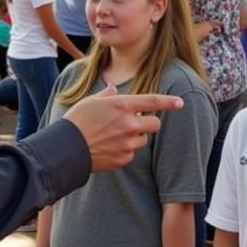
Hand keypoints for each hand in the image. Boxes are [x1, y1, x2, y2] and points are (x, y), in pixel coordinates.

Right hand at [64, 86, 183, 171]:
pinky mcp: (124, 158)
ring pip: (144, 140)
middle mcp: (129, 123)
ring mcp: (128, 142)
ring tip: (114, 137)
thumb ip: (106, 95)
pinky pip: (132, 153)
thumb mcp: (90, 101)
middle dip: (148, 123)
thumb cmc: (76, 121)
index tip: (180, 103)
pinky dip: (125, 150)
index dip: (169, 102)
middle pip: (155, 124)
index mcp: (122, 105)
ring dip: (136, 137)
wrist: (66, 149)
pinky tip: (109, 148)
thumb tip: (113, 88)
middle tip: (134, 123)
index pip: (153, 101)